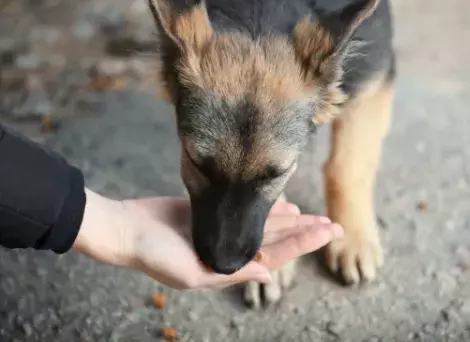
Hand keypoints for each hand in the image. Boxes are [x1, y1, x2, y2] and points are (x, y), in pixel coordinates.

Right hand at [74, 189, 343, 289]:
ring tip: (316, 217)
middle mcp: (230, 248)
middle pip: (277, 239)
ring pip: (266, 224)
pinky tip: (285, 204)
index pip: (275, 254)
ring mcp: (223, 228)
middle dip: (306, 233)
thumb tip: (266, 271)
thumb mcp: (190, 273)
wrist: (126, 228)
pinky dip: (267, 208)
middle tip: (335, 224)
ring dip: (292, 221)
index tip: (328, 232)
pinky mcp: (214, 211)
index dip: (303, 244)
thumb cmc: (153, 253)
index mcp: (228, 266)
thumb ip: (230, 271)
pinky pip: (247, 208)